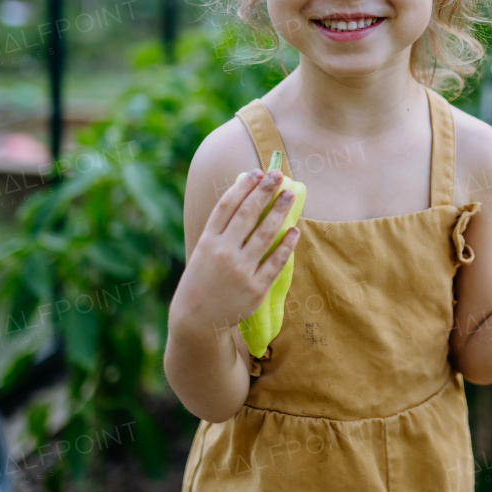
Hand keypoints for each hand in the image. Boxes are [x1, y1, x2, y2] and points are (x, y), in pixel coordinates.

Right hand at [169, 168, 300, 344]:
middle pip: (248, 214)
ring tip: (290, 195)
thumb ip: (221, 229)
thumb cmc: (203, 279)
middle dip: (265, 191)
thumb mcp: (203, 251)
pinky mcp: (255, 288)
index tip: (257, 172)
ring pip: (265, 234)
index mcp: (208, 241)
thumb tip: (245, 199)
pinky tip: (295, 230)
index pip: (227, 205)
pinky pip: (276, 261)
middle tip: (279, 176)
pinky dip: (287, 244)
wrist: (197, 320)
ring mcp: (240, 270)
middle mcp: (223, 253)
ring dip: (280, 211)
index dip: (243, 186)